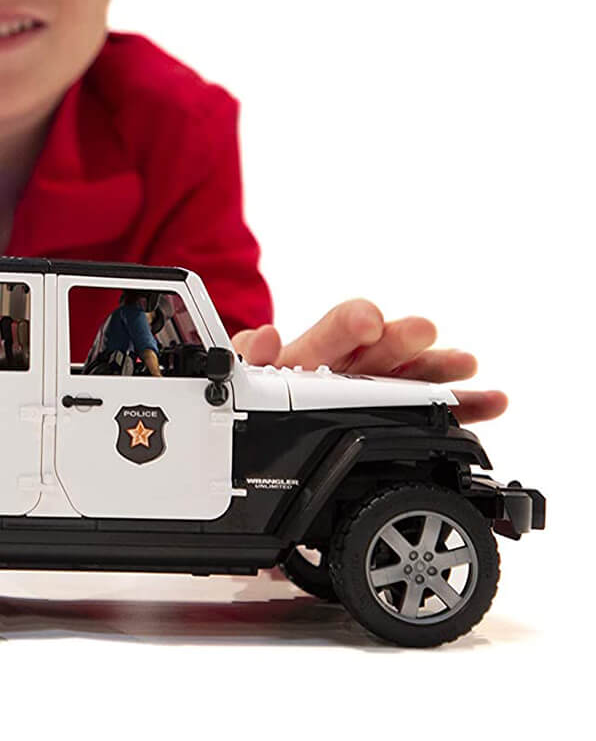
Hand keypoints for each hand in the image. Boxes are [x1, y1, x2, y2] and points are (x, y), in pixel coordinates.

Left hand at [231, 299, 507, 423]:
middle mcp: (354, 364)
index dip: (354, 322)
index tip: (368, 322)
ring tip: (466, 362)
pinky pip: (435, 412)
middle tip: (421, 331)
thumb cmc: (264, 388)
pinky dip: (465, 406)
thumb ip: (250, 358)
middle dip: (404, 338)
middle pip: (384, 346)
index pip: (339, 326)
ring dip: (441, 366)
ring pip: (414, 374)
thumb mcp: (246, 375)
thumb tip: (263, 336)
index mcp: (316, 349)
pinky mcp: (397, 416)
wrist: (264, 418)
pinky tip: (493, 399)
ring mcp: (379, 389)